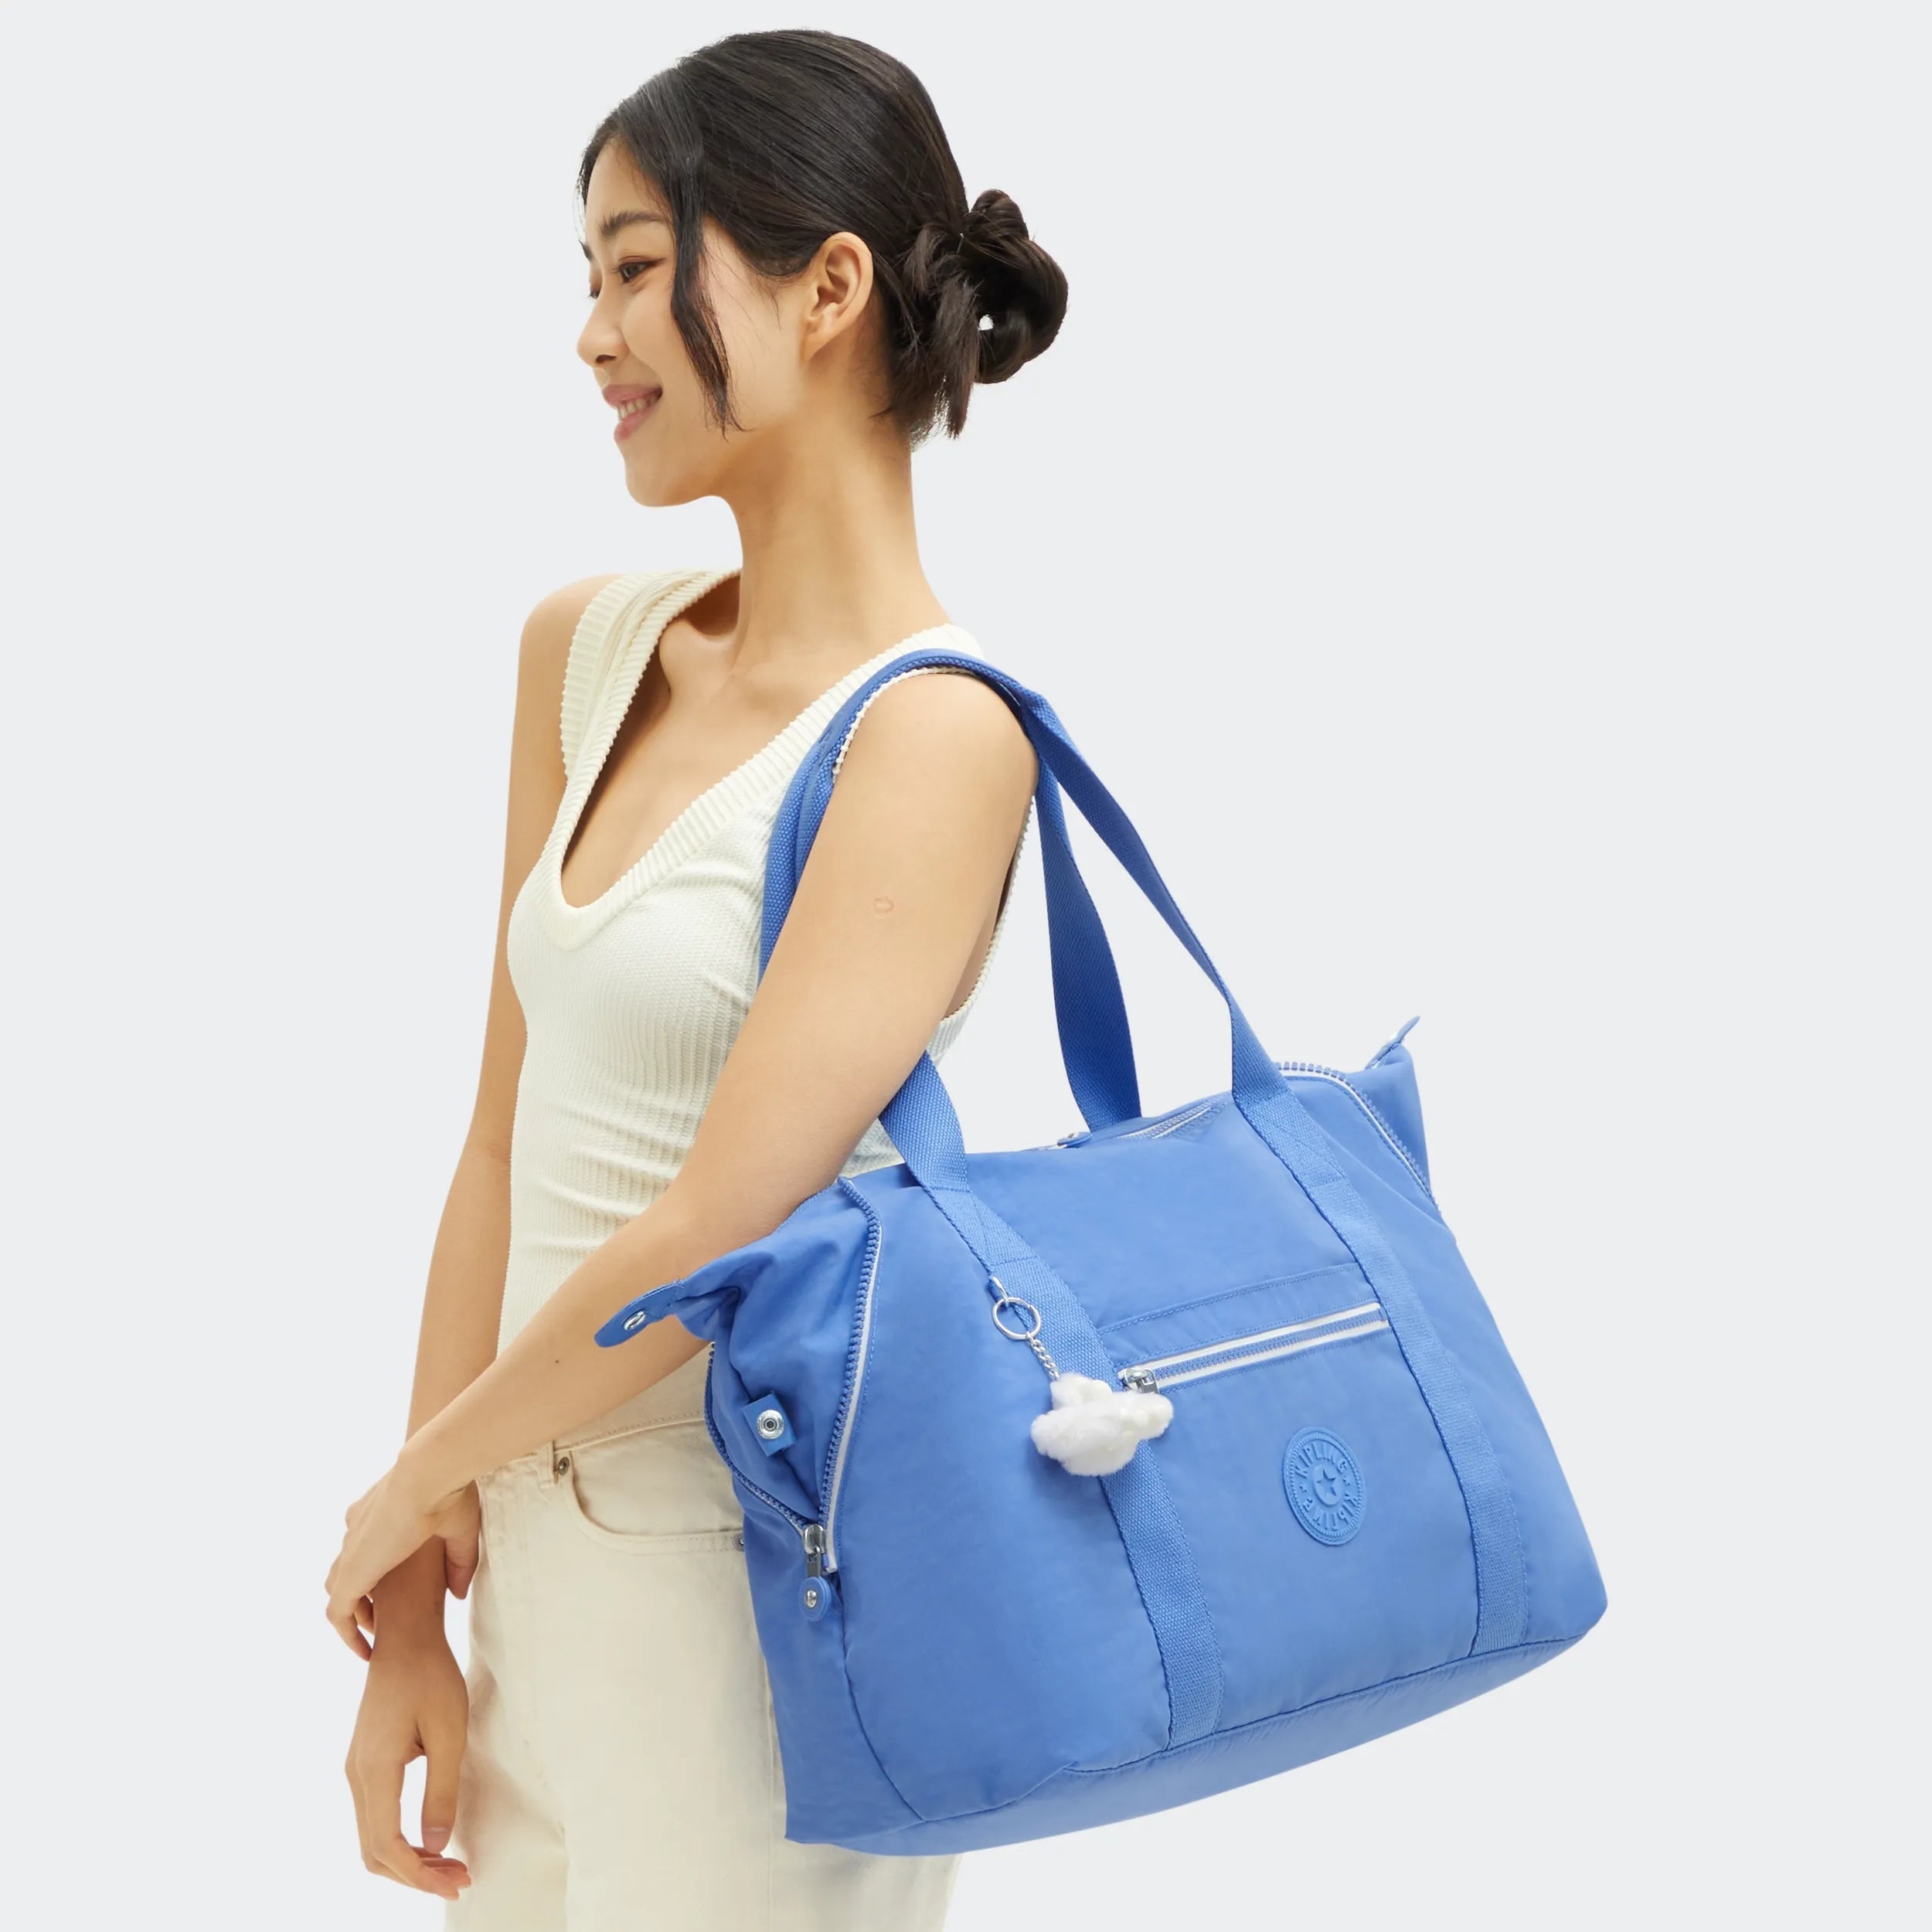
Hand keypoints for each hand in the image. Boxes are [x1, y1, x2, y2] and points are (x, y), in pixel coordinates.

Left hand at [327, 1460, 479, 1657]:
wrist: (428, 1475)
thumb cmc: (450, 1490)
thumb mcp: (460, 1530)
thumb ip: (458, 1563)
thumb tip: (458, 1593)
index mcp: (380, 1511)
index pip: (369, 1543)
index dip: (381, 1569)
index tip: (398, 1589)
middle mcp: (358, 1529)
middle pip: (350, 1567)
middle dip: (366, 1594)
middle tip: (386, 1616)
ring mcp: (351, 1552)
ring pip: (339, 1589)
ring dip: (356, 1613)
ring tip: (376, 1634)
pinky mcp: (351, 1573)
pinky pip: (337, 1613)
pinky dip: (348, 1632)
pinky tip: (366, 1651)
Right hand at [345, 1621, 472, 1901]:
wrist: (406, 1635)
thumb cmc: (431, 1675)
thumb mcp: (449, 1732)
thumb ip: (441, 1790)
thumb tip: (436, 1843)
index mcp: (374, 1770)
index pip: (387, 1845)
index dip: (420, 1874)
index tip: (456, 1882)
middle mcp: (356, 1774)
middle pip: (375, 1851)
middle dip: (415, 1874)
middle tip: (459, 1880)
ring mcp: (356, 1768)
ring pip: (372, 1837)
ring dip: (408, 1859)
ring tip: (450, 1866)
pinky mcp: (365, 1762)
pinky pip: (375, 1816)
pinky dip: (400, 1838)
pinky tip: (430, 1839)